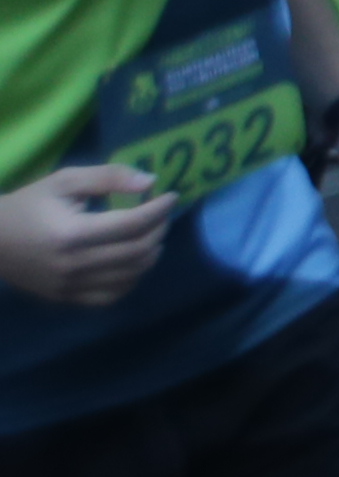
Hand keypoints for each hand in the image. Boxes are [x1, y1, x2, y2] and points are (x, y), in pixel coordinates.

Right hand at [0, 162, 178, 305]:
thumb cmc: (28, 205)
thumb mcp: (64, 181)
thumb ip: (108, 177)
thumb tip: (151, 181)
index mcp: (72, 234)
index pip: (132, 225)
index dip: (158, 210)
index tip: (170, 196)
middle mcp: (73, 265)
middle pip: (137, 252)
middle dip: (159, 230)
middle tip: (162, 214)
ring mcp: (69, 286)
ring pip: (130, 276)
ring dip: (150, 254)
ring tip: (151, 234)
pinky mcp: (65, 298)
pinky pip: (110, 296)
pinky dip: (131, 279)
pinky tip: (133, 261)